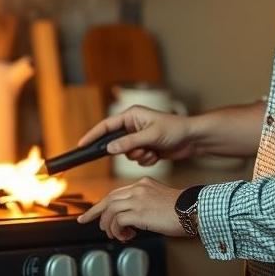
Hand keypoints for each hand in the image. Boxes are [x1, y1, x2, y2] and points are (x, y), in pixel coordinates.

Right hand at [77, 105, 195, 166]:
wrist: (192, 139)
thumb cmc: (174, 130)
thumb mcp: (150, 136)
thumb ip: (128, 142)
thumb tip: (109, 148)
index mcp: (131, 115)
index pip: (106, 126)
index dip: (93, 135)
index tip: (82, 144)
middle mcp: (133, 125)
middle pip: (117, 143)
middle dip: (129, 150)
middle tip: (142, 149)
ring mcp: (139, 137)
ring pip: (127, 154)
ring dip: (139, 156)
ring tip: (153, 151)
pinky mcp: (145, 148)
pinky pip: (137, 159)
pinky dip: (146, 160)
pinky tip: (157, 154)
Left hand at [77, 178, 186, 239]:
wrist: (193, 211)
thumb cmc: (182, 210)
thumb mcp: (159, 201)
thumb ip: (143, 204)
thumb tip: (130, 221)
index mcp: (142, 184)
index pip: (116, 193)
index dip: (102, 204)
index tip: (93, 212)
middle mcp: (138, 189)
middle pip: (108, 199)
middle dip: (95, 213)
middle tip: (86, 221)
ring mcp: (138, 199)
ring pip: (110, 210)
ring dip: (109, 226)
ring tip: (115, 235)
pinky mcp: (139, 212)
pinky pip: (118, 221)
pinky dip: (118, 231)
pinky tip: (126, 236)